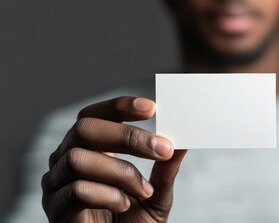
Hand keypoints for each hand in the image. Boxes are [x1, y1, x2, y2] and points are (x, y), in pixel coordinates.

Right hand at [41, 96, 186, 222]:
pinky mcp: (55, 209)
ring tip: (144, 190)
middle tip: (162, 148)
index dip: (119, 106)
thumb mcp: (156, 194)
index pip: (95, 115)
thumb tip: (183, 143)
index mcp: (90, 149)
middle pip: (84, 128)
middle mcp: (67, 159)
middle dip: (127, 135)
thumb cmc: (132, 221)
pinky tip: (124, 204)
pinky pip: (76, 190)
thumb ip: (165, 170)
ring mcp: (57, 183)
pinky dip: (108, 195)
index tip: (152, 108)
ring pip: (79, 158)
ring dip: (121, 172)